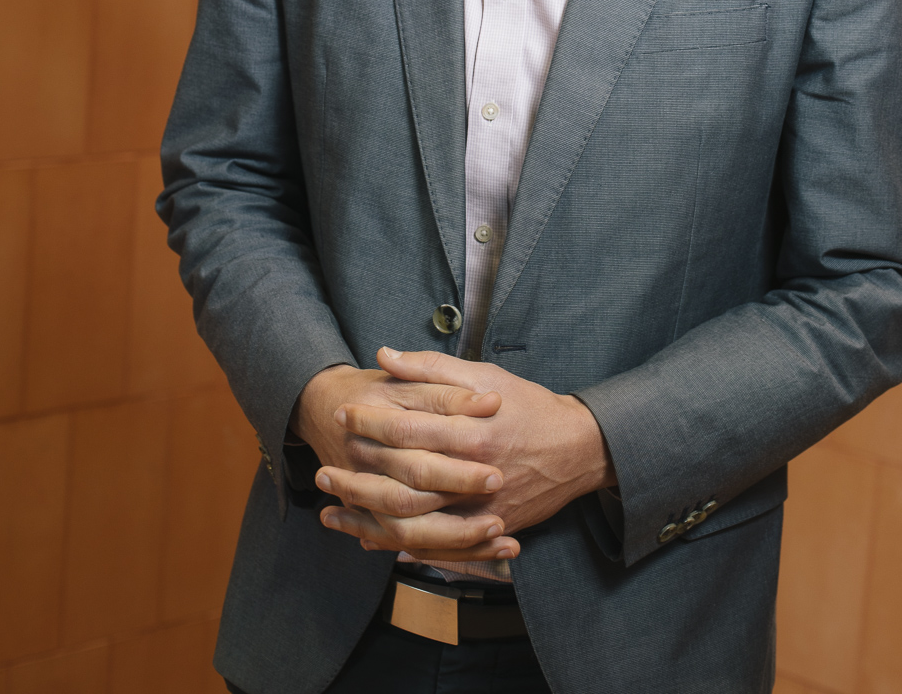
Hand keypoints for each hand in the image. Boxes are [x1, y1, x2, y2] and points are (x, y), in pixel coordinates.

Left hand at [314, 349, 614, 561]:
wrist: (578, 449)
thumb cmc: (528, 406)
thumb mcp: (484, 375)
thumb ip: (432, 367)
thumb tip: (384, 356)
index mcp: (471, 429)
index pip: (409, 428)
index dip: (371, 421)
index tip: (344, 415)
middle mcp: (473, 473)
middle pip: (403, 482)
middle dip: (358, 477)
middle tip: (323, 470)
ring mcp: (481, 508)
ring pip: (414, 523)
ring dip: (368, 517)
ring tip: (333, 509)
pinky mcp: (487, 531)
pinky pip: (435, 546)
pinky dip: (399, 546)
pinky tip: (370, 538)